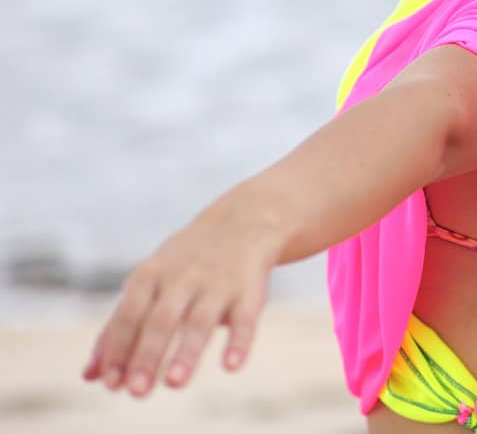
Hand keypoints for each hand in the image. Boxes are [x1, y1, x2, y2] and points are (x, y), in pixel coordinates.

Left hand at [80, 200, 282, 396]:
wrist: (244, 221)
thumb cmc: (184, 262)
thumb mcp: (147, 282)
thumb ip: (119, 328)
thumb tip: (90, 376)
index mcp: (151, 275)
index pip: (129, 315)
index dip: (118, 349)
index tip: (111, 384)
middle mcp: (183, 278)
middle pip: (161, 320)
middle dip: (147, 355)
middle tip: (137, 392)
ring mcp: (218, 284)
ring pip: (200, 320)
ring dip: (187, 352)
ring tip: (174, 384)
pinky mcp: (250, 291)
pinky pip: (245, 318)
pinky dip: (239, 342)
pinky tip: (231, 365)